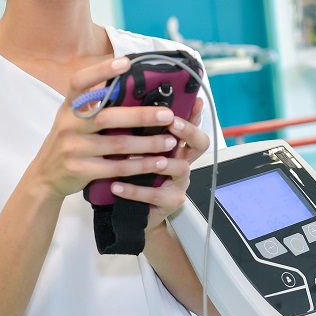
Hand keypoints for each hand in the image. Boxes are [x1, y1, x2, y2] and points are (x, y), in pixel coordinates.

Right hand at [28, 57, 190, 201]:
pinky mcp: (80, 170)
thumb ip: (95, 103)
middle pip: (107, 116)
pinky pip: (116, 167)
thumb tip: (129, 81)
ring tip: (171, 140)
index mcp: (69, 106)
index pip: (80, 82)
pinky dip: (140, 165)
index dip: (101, 70)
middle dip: (141, 116)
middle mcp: (69, 125)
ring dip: (147, 143)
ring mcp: (73, 148)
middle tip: (168, 114)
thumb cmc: (70, 140)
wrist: (46, 176)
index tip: (126, 62)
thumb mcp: (73, 118)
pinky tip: (158, 162)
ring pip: (117, 144)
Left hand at [112, 93, 211, 228]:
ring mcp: (180, 182)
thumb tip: (126, 103)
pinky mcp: (171, 201)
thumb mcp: (139, 151)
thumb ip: (139, 131)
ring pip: (180, 168)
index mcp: (178, 147)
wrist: (136, 214)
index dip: (195, 113)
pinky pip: (154, 194)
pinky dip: (133, 190)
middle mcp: (183, 162)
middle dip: (188, 131)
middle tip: (172, 123)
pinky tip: (116, 185)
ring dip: (159, 161)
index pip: (192, 125)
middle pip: (199, 144)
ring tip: (138, 158)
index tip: (194, 101)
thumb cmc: (137, 177)